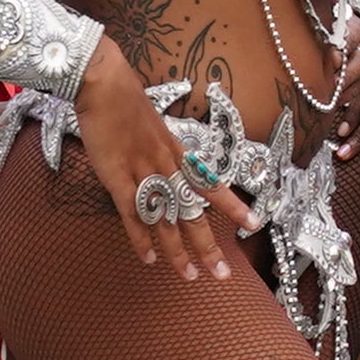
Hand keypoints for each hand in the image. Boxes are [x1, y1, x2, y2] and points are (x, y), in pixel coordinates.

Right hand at [73, 49, 252, 282]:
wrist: (105, 83)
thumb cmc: (125, 102)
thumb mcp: (154, 127)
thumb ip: (162, 151)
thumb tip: (168, 168)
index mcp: (177, 152)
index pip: (212, 184)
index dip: (233, 206)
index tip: (254, 224)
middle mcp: (167, 165)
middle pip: (193, 211)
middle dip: (208, 244)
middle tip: (222, 272)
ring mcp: (144, 172)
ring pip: (167, 219)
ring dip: (178, 250)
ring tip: (189, 275)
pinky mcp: (117, 177)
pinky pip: (133, 214)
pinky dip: (141, 238)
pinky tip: (149, 259)